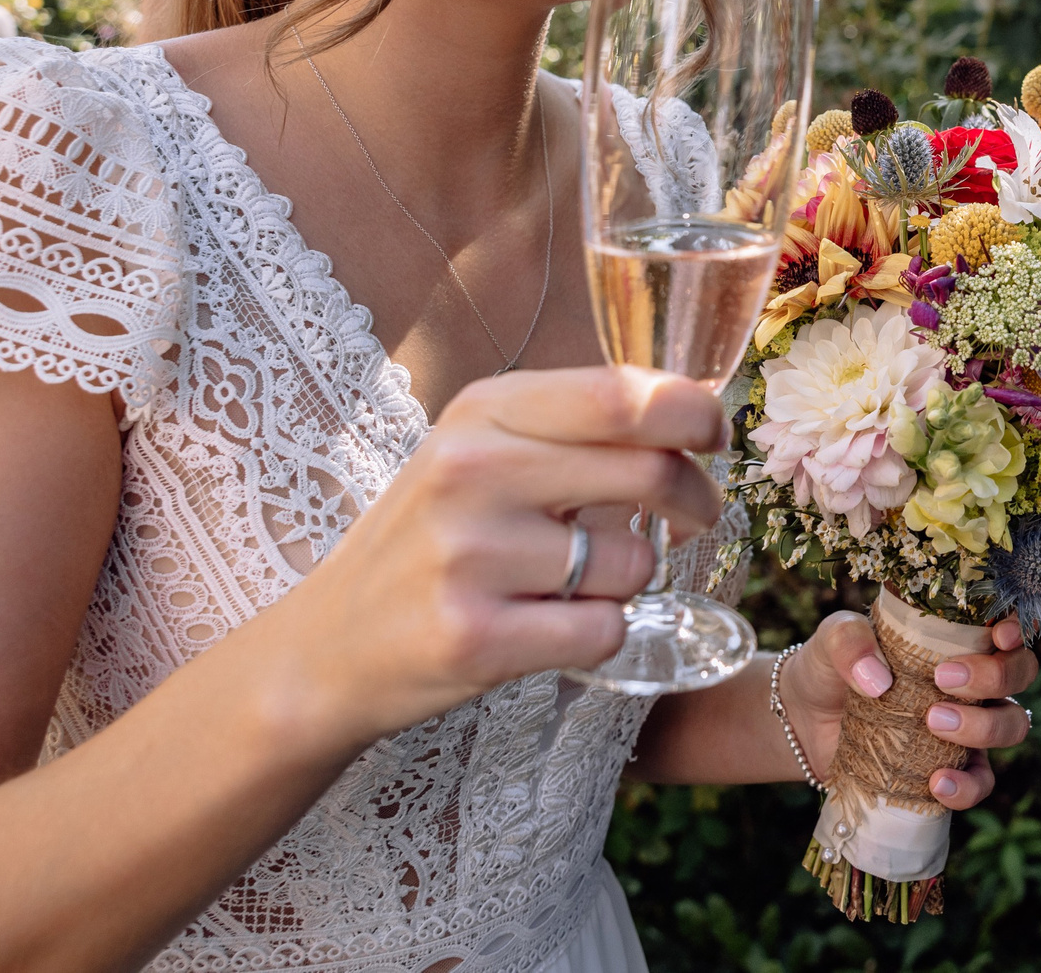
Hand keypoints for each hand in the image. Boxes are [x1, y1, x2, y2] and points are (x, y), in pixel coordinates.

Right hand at [273, 364, 727, 746]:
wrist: (327, 646)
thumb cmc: (430, 540)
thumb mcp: (479, 451)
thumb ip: (572, 426)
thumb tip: (694, 409)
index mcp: (483, 412)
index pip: (622, 395)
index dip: (693, 413)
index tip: (713, 435)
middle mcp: (473, 471)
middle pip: (651, 471)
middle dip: (696, 498)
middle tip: (694, 517)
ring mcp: (470, 556)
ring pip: (633, 565)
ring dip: (627, 582)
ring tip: (567, 585)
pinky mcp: (474, 637)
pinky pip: (603, 632)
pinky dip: (598, 636)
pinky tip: (548, 630)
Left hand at [784, 611, 1037, 807]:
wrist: (803, 723)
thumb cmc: (828, 667)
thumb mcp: (832, 640)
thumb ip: (850, 643)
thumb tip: (878, 679)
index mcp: (953, 635)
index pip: (1005, 624)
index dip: (1016, 628)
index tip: (997, 636)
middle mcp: (971, 678)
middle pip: (1020, 672)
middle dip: (996, 675)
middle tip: (943, 679)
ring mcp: (966, 725)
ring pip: (1012, 724)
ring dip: (984, 726)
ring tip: (933, 723)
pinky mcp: (950, 767)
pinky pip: (981, 781)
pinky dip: (968, 786)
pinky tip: (937, 783)